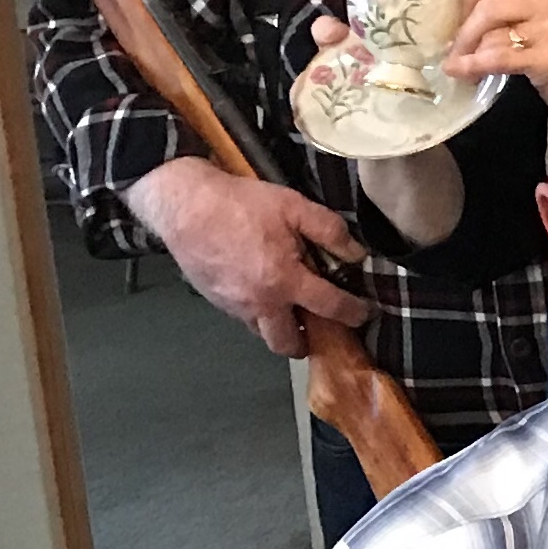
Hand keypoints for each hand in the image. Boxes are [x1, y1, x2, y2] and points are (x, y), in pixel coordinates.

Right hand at [124, 155, 366, 354]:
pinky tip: (263, 291)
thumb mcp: (293, 206)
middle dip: (307, 343)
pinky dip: (258, 313)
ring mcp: (234, 306)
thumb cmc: (238, 203)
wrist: (182, 203)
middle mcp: (260, 303)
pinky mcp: (216, 300)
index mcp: (284, 282)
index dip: (354, 312)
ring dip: (280, 329)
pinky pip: (243, 318)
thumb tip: (355, 253)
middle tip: (320, 327)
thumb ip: (329, 231)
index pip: (330, 308)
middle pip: (288, 345)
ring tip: (292, 309)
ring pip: (263, 334)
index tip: (364, 313)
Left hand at [442, 0, 547, 95]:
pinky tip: (462, 72)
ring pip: (491, 34)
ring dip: (468, 51)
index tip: (466, 12)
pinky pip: (498, 57)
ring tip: (459, 64)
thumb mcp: (547, 14)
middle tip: (457, 47)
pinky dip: (474, 65)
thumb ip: (516, 6)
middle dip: (465, 30)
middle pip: (488, 6)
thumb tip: (466, 18)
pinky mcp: (547, 58)